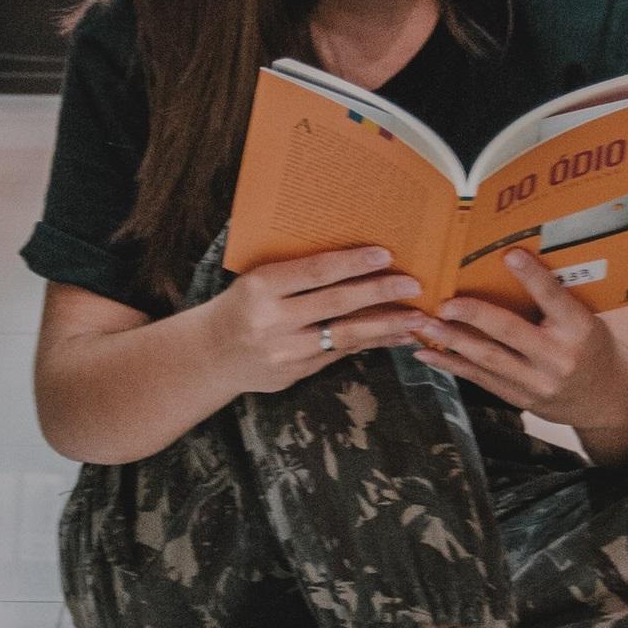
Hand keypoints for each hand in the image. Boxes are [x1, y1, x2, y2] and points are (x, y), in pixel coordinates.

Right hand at [210, 246, 423, 394]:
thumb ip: (296, 274)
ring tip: (417, 317)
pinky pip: (340, 354)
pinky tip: (395, 336)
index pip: (315, 271)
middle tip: (413, 285)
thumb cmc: (239, 307)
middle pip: (337, 303)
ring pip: (345, 336)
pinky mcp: (296, 373)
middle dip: (380, 293)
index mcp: (261, 287)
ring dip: (386, 326)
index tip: (385, 255)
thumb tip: (354, 261)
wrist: (209, 356)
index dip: (353, 263)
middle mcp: (273, 320)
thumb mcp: (257, 281)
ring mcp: (286, 351)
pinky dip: (371, 344)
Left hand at [406, 250, 621, 425]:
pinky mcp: (521, 399)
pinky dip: (452, 366)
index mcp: (579, 329)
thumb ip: (559, 298)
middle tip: (444, 303)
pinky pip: (481, 380)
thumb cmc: (593, 347)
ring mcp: (537, 382)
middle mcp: (558, 357)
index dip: (532, 277)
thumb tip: (517, 261)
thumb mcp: (587, 319)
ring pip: (489, 359)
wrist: (609, 399)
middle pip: (510, 332)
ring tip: (425, 325)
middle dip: (474, 316)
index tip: (510, 255)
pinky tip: (427, 354)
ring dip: (453, 341)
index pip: (554, 298)